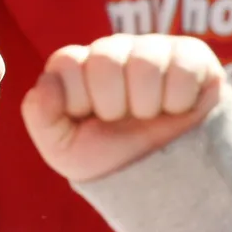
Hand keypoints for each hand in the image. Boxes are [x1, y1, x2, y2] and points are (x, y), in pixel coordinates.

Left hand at [23, 34, 224, 184]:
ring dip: (147, 106)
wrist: (161, 183)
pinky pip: (183, 69)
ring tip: (150, 116)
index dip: (78, 101)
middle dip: (114, 105)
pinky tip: (176, 109)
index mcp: (78, 65)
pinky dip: (179, 101)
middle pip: (105, 59)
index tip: (89, 119)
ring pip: (145, 64)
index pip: (66, 62)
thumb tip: (47, 83)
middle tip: (123, 120)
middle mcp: (112, 49)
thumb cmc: (109, 157)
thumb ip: (40, 115)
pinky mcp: (191, 55)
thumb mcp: (62, 148)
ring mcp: (152, 48)